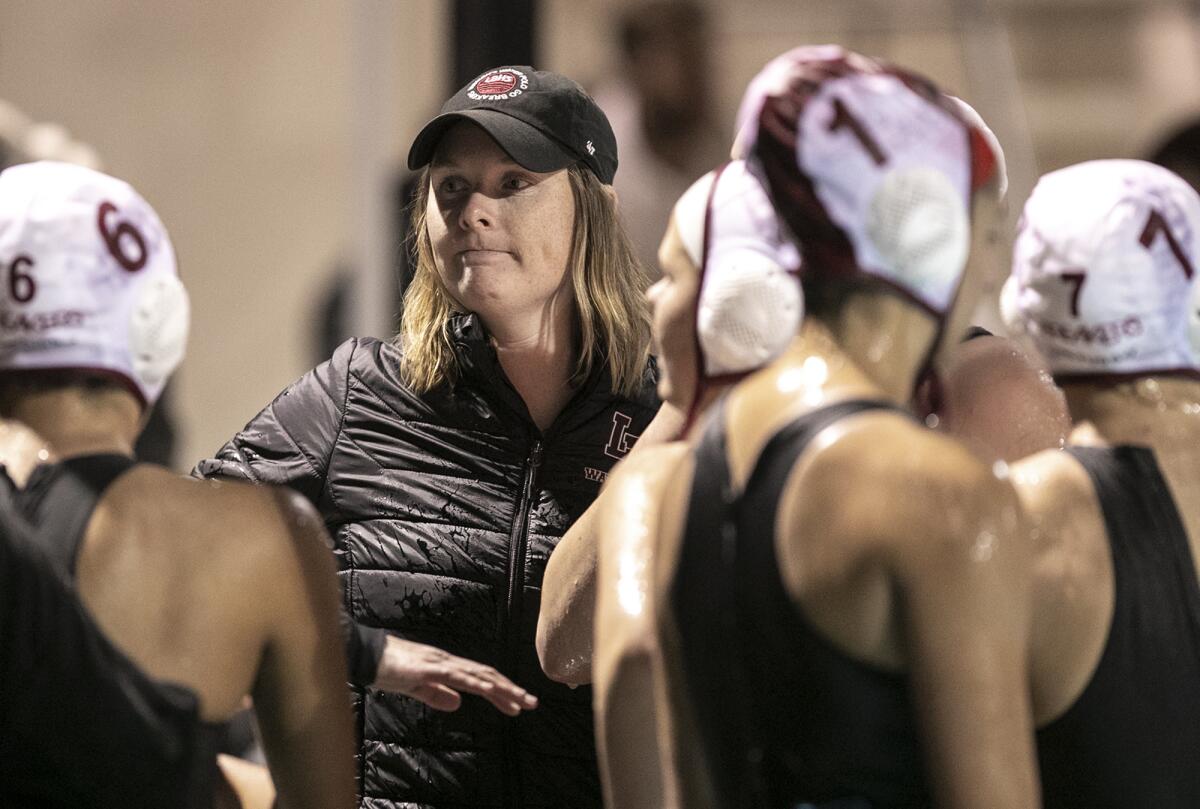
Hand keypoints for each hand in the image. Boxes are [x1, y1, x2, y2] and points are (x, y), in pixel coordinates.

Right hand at [371, 635, 537, 715]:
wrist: (367, 656)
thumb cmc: (389, 669)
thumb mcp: (415, 688)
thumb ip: (435, 694)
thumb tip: (458, 704)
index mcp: (447, 667)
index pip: (480, 678)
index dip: (501, 690)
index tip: (519, 704)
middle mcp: (449, 662)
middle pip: (487, 675)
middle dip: (511, 689)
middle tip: (533, 702)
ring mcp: (440, 663)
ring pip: (479, 675)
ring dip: (502, 688)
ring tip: (521, 700)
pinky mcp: (429, 669)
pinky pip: (457, 677)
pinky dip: (477, 684)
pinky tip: (491, 690)